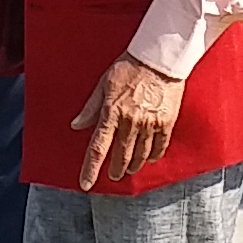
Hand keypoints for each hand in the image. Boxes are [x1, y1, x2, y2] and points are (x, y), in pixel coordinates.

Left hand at [72, 55, 184, 186]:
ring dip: (133, 165)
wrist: (159, 58)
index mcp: (111, 112)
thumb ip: (91, 108)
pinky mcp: (166, 122)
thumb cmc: (129, 67)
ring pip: (139, 155)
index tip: (86, 184)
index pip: (98, 148)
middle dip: (115, 170)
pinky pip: (159, 147)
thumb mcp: (104, 84)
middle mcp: (130, 121)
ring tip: (129, 169)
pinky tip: (149, 159)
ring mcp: (149, 124)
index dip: (90, 169)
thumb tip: (76, 125)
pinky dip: (152, 156)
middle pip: (120, 156)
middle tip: (113, 175)